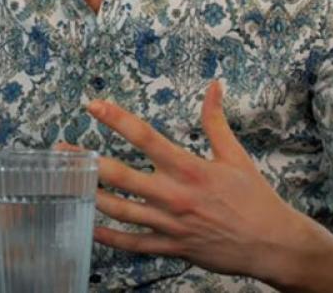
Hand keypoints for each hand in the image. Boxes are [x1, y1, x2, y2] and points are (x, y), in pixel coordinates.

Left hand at [82, 80, 317, 283]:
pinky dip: (108, 236)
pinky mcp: (171, 247)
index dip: (117, 119)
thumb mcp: (236, 155)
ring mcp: (170, 224)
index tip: (94, 105)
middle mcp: (174, 196)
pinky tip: (89, 225)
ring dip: (89, 195)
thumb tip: (213, 86)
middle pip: (120, 176)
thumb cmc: (255, 198)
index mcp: (189, 168)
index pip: (145, 137)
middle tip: (60, 150)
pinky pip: (132, 244)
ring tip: (64, 182)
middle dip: (86, 161)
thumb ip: (216, 120)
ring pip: (119, 210)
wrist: (272, 244)